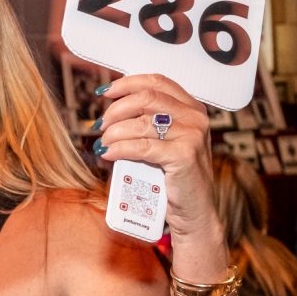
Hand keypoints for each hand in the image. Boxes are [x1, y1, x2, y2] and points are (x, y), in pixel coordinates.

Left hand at [93, 74, 223, 244]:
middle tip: (100, 124)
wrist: (194, 212)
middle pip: (146, 98)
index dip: (127, 83)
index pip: (157, 82)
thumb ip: (150, 123)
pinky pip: (141, 147)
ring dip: (114, 132)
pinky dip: (119, 148)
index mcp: (192, 108)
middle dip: (116, 109)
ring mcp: (192, 135)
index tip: (104, 92)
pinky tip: (107, 154)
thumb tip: (110, 112)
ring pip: (140, 123)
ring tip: (103, 143)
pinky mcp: (183, 156)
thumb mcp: (167, 143)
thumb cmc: (175, 179)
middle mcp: (195, 117)